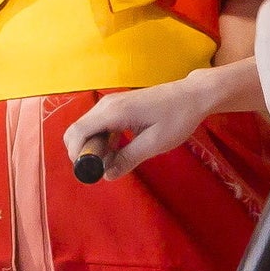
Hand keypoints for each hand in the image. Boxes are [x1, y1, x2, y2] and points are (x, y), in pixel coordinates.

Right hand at [66, 74, 225, 181]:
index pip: (77, 132)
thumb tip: (107, 175)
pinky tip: (117, 151)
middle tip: (104, 168)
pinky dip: (101, 141)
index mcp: (113, 112)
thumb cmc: (177, 117)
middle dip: (84, 154)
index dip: (77, 155)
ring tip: (113, 162)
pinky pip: (99, 125)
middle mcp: (106, 105)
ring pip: (87, 129)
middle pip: (77, 131)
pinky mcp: (118, 106)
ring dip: (93, 148)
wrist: (192, 95)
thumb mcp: (155, 143)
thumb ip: (128, 159)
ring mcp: (111, 104)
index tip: (92, 172)